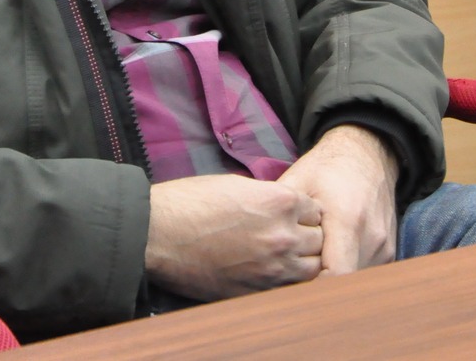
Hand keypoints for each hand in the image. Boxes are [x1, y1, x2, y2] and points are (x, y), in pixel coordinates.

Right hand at [145, 174, 323, 299]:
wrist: (158, 234)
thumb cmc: (189, 203)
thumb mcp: (236, 185)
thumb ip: (267, 197)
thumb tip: (281, 207)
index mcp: (279, 202)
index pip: (316, 210)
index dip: (304, 212)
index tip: (293, 216)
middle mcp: (283, 235)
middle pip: (318, 239)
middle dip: (307, 236)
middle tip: (287, 235)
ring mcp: (272, 267)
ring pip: (311, 268)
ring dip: (301, 261)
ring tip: (282, 255)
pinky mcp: (257, 291)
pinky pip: (289, 289)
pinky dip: (285, 281)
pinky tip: (269, 272)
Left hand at [276, 124, 399, 275]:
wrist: (367, 153)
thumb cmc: (326, 168)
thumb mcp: (297, 182)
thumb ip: (280, 214)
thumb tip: (252, 242)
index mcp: (348, 218)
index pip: (336, 275)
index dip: (312, 289)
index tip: (289, 287)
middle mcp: (371, 236)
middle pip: (345, 284)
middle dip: (319, 287)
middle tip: (292, 281)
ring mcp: (383, 245)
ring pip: (355, 282)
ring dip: (332, 281)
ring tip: (307, 268)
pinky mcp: (388, 250)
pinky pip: (365, 273)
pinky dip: (346, 273)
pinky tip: (327, 260)